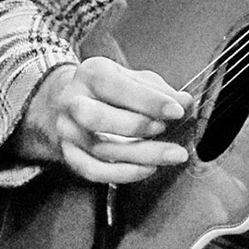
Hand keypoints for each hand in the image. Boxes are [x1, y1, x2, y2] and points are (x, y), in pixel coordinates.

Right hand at [8, 56, 194, 183]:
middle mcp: (73, 102)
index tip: (177, 110)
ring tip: (172, 154)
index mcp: (91, 74)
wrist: (63, 104)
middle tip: (166, 130)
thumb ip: (159, 90)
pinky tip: (148, 168)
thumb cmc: (107, 91)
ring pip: (101, 148)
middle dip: (136, 126)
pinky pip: (94, 171)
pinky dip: (124, 174)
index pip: (117, 86)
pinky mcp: (68, 155)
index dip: (149, 100)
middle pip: (98, 118)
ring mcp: (68, 131)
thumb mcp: (132, 79)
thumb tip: (185, 103)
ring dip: (141, 155)